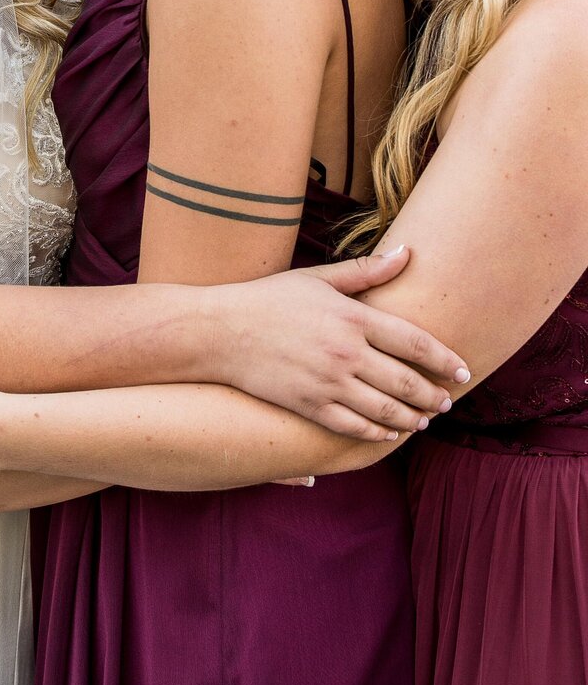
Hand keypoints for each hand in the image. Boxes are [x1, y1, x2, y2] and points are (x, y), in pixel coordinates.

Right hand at [212, 245, 468, 439]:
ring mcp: (327, 382)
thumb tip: (409, 252)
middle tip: (447, 401)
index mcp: (352, 317)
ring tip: (423, 420)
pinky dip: (376, 432)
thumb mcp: (318, 279)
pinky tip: (386, 432)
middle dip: (433, 394)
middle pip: (407, 381)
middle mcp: (345, 352)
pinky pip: (353, 426)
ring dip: (412, 418)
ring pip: (386, 409)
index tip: (464, 371)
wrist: (220, 331)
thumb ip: (366, 271)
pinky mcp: (309, 405)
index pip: (415, 342)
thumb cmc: (269, 299)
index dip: (445, 359)